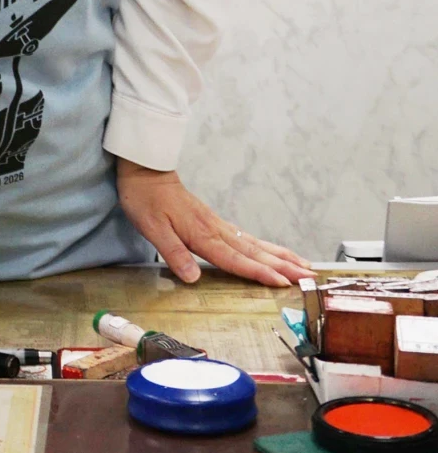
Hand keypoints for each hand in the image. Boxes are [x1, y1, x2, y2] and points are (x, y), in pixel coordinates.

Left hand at [116, 159, 313, 287]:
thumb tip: (193, 277)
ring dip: (280, 256)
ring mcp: (218, 225)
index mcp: (202, 234)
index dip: (259, 272)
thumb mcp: (152, 227)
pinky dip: (265, 247)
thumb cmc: (145, 199)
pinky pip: (246, 238)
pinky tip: (273, 253)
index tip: (282, 282)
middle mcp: (216, 230)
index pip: (235, 259)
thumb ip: (173, 253)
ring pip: (255, 244)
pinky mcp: (214, 222)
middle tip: (308, 277)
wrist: (146, 170)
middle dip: (283, 266)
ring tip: (303, 266)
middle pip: (255, 252)